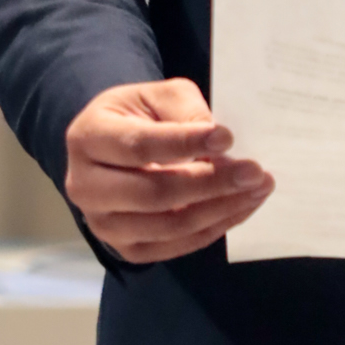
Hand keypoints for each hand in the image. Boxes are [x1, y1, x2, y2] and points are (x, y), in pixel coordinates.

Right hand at [64, 78, 272, 262]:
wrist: (116, 147)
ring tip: (257, 189)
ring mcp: (103, 224)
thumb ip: (186, 111)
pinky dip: (213, 228)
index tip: (228, 138)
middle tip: (254, 171)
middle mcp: (86, 187)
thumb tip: (218, 146)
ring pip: (168, 226)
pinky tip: (240, 208)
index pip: (140, 146)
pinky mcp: (126, 248)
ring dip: (219, 209)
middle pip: (153, 194)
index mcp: (89, 137)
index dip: (185, 143)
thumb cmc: (140, 114)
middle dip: (211, 183)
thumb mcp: (159, 96)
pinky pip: (174, 246)